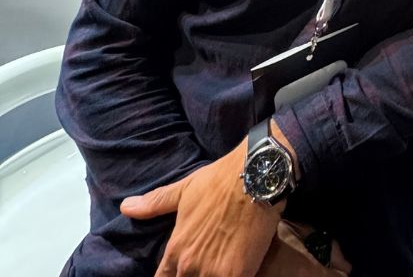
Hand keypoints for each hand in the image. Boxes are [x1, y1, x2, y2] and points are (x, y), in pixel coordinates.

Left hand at [121, 139, 280, 276]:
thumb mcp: (186, 189)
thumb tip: (125, 207)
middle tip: (204, 265)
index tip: (176, 273)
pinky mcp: (238, 274)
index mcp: (176, 250)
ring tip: (217, 268)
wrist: (257, 176)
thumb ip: (156, 203)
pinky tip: (236, 272)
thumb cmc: (221, 180)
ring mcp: (214, 272)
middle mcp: (190, 266)